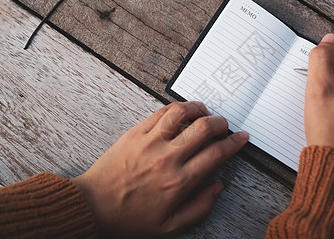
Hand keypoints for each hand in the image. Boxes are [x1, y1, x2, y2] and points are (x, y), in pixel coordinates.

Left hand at [72, 101, 248, 237]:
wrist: (93, 205)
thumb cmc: (128, 217)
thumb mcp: (169, 225)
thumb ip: (200, 208)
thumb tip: (217, 187)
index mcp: (179, 181)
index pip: (216, 154)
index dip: (234, 143)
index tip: (240, 138)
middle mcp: (168, 158)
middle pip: (205, 129)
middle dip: (221, 123)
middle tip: (224, 125)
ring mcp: (151, 142)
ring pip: (183, 113)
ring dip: (199, 109)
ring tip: (205, 112)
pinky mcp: (136, 132)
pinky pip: (161, 112)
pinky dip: (177, 108)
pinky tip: (182, 111)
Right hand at [304, 33, 333, 165]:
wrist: (333, 163)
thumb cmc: (328, 131)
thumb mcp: (318, 89)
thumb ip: (321, 58)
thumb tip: (327, 40)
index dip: (332, 52)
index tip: (322, 71)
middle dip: (333, 67)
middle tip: (324, 89)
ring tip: (327, 100)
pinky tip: (331, 105)